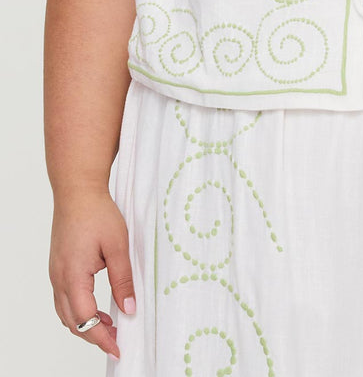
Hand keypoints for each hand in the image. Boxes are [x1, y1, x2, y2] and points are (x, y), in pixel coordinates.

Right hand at [49, 188, 135, 359]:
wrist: (77, 191)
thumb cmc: (97, 213)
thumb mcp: (118, 246)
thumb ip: (123, 280)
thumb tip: (129, 309)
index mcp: (73, 276)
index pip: (85, 320)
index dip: (102, 337)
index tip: (118, 348)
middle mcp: (59, 279)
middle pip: (72, 322)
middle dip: (94, 336)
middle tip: (117, 341)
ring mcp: (56, 274)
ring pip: (65, 313)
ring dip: (85, 325)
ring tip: (110, 326)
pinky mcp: (58, 268)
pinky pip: (64, 299)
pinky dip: (79, 311)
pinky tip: (97, 308)